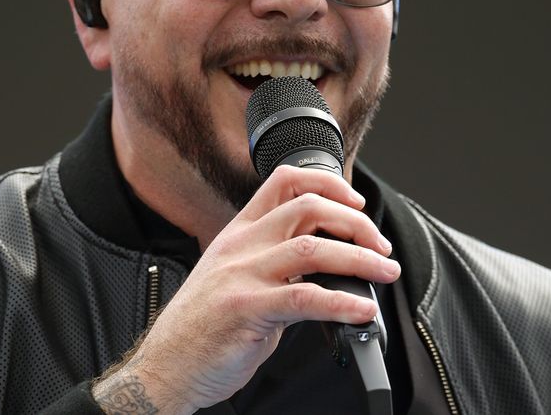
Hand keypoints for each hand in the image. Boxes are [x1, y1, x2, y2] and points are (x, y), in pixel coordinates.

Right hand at [91, 166, 399, 414]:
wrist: (165, 367)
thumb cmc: (201, 329)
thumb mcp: (235, 280)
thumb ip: (275, 267)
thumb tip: (328, 269)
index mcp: (238, 234)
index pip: (284, 183)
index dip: (328, 184)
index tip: (356, 203)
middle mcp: (240, 247)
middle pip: (307, 208)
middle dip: (355, 223)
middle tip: (379, 247)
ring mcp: (242, 276)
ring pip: (312, 249)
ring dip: (360, 260)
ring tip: (385, 274)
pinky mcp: (246, 310)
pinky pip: (305, 298)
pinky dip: (342, 303)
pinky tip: (360, 311)